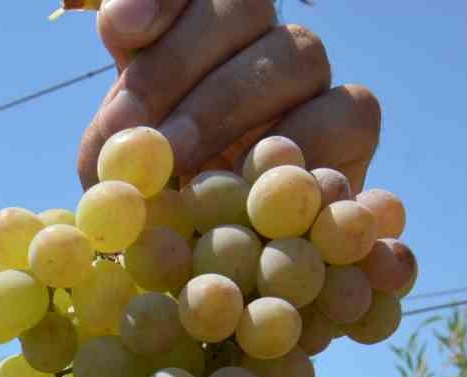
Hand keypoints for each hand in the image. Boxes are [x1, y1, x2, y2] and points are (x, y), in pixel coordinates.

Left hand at [76, 0, 380, 191]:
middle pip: (242, 5)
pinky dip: (301, 143)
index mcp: (194, 27)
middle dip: (176, 65)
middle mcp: (257, 36)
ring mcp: (310, 76)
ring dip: (227, 105)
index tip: (123, 30)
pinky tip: (254, 178)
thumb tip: (116, 144)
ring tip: (179, 161)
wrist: (210, 261)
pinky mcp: (354, 123)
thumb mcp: (118, 172)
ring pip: (296, 53)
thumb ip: (113, 143)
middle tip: (133, 128)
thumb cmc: (158, 207)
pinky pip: (347, 112)